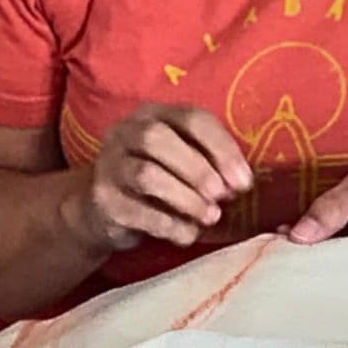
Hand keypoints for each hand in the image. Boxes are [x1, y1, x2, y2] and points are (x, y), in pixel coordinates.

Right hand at [63, 104, 254, 252]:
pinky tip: (188, 233)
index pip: (191, 118)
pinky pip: (138, 211)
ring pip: (147, 175)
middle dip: (198, 169)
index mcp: (154, 114)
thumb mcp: (182, 161)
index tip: (244, 181)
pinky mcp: (103, 200)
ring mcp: (109, 165)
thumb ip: (210, 162)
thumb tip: (239, 183)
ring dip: (186, 198)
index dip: (221, 148)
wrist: (103, 207)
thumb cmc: (157, 180)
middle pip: (158, 139)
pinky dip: (170, 224)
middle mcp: (125, 132)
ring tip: (210, 216)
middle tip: (222, 196)